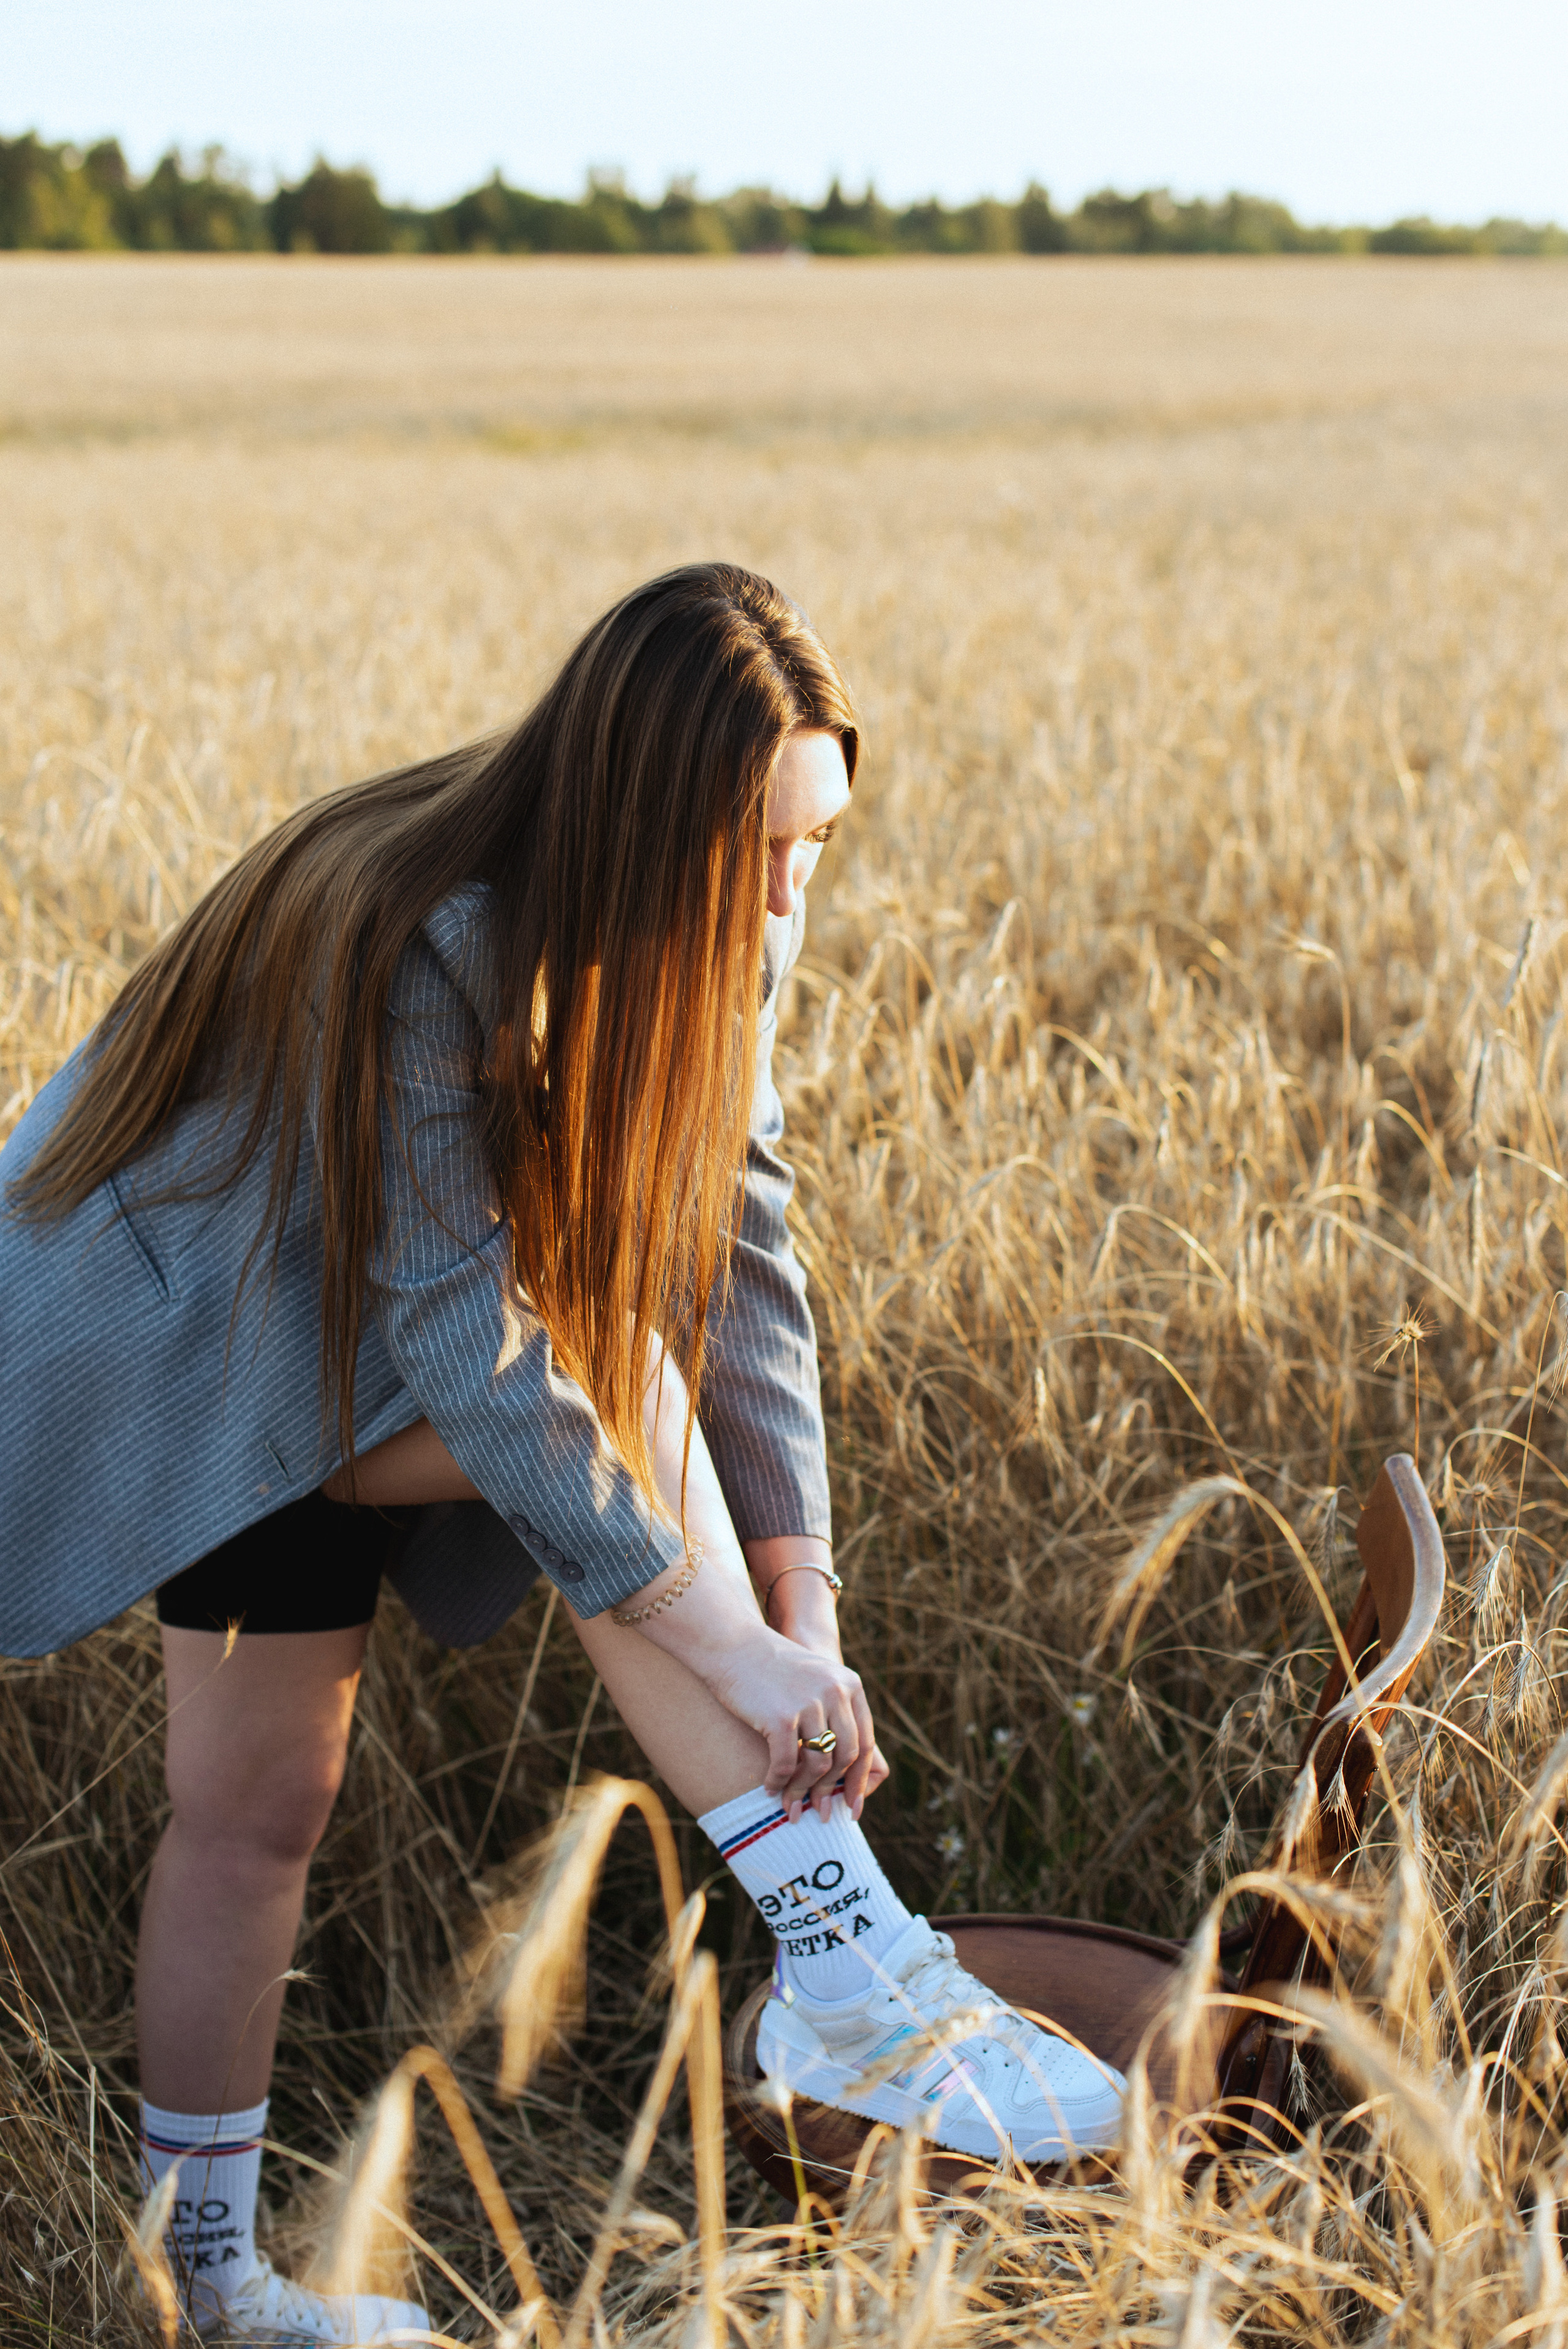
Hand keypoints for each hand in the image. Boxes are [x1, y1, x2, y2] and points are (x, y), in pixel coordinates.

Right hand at [702, 1625, 877, 1821]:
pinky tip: (769, 1788)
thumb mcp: (814, 1680)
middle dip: (831, 1792)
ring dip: (803, 1791)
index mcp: (849, 1685)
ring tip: (790, 1806)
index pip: (865, 1743)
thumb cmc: (768, 1668)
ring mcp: (810, 1704)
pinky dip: (778, 1781)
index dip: (860, 1779)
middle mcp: (836, 1693)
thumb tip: (838, 1767)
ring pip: (818, 1765)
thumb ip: (833, 1712)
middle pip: (846, 1758)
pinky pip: (786, 1764)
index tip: (853, 1806)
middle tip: (819, 1814)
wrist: (731, 1643)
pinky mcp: (781, 1717)